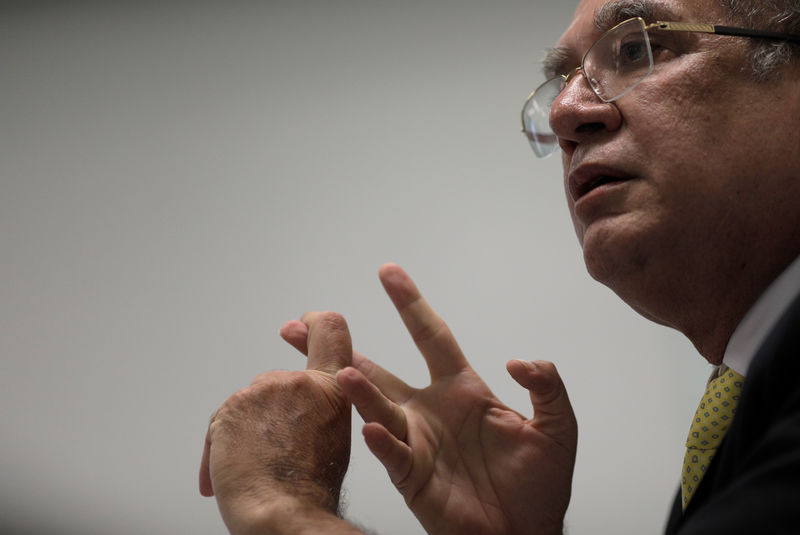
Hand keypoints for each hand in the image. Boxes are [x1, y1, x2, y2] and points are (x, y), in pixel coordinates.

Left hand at [199, 312, 354, 534]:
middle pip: (276, 384)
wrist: (283, 512)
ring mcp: (261, 393)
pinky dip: (222, 449)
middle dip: (270, 413)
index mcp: (331, 389)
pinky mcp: (230, 409)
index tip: (303, 323)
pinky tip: (234, 472)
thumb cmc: (311, 488)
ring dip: (247, 433)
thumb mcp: (334, 436)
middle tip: (278, 450)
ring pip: (248, 406)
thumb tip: (301, 411)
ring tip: (260, 467)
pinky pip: (221, 425)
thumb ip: (320, 408)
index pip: (330, 332)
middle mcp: (297, 382)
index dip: (315, 322)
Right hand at [283, 264, 576, 534]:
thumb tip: (518, 359)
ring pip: (379, 407)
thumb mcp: (557, 427)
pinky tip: (371, 426)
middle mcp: (430, 410)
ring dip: (360, 390)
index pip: (431, 335)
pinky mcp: (412, 476)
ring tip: (339, 372)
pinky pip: (392, 453)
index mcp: (463, 390)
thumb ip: (547, 386)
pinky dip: (380, 440)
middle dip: (345, 346)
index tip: (388, 272)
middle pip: (380, 368)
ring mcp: (417, 442)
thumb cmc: (538, 486)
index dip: (410, 303)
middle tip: (309, 325)